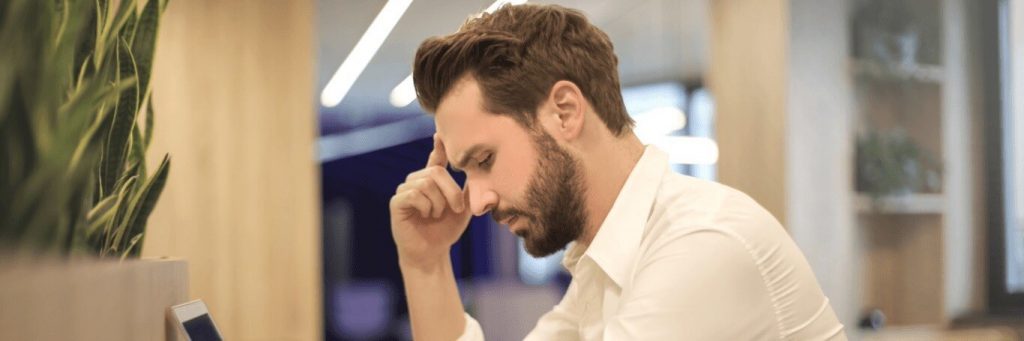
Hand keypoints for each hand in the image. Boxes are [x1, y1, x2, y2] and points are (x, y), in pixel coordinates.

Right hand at [389, 134, 471, 268]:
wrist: (432, 253)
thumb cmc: (447, 230)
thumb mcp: (464, 208)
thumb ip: (470, 190)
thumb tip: (483, 172)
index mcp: (433, 180)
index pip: (436, 158)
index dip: (438, 145)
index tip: (439, 133)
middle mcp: (417, 181)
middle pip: (435, 172)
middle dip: (451, 191)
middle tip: (457, 209)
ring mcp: (405, 190)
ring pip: (426, 183)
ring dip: (438, 202)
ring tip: (437, 215)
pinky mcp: (397, 202)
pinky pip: (413, 194)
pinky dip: (425, 206)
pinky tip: (426, 215)